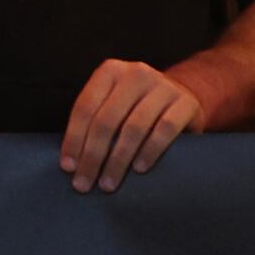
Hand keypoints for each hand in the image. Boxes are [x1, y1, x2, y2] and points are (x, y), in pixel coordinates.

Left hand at [61, 57, 214, 192]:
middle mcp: (136, 73)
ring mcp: (164, 86)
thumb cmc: (137, 108)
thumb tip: (71, 162)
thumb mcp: (112, 103)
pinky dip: (149, 151)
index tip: (68, 168)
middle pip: (107, 120)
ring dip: (118, 160)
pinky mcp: (186, 102)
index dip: (74, 139)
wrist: (183, 97)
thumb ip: (93, 121)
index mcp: (110, 71)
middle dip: (93, 156)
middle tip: (85, 184)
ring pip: (134, 127)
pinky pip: (164, 130)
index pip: (85, 107)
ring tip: (109, 183)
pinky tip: (139, 169)